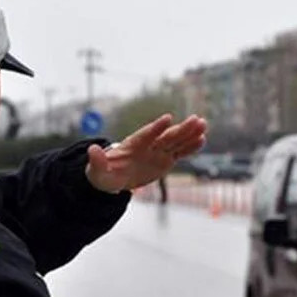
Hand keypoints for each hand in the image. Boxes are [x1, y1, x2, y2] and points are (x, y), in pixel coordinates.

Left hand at [86, 114, 206, 193]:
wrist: (113, 177)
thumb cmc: (103, 173)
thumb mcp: (97, 171)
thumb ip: (97, 161)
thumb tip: (92, 150)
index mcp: (132, 146)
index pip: (146, 135)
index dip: (156, 128)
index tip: (168, 119)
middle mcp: (148, 146)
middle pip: (166, 136)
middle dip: (181, 129)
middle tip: (196, 119)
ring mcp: (157, 152)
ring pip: (176, 141)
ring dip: (190, 134)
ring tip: (204, 124)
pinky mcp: (165, 159)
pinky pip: (179, 152)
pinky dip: (190, 147)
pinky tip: (202, 139)